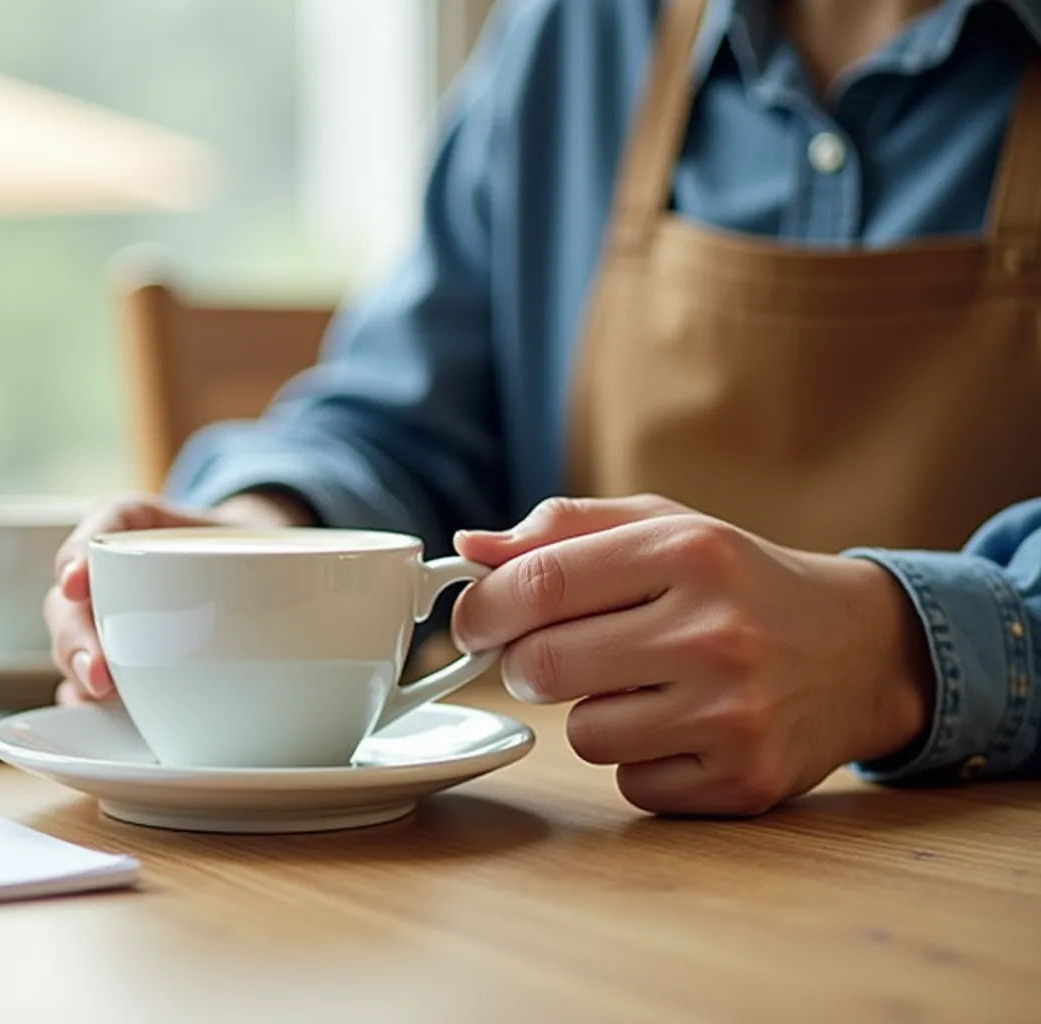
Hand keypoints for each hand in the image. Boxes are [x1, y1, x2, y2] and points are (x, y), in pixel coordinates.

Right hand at [45, 490, 316, 703]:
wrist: (270, 581)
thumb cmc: (267, 559)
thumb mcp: (288, 544)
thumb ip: (313, 557)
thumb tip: (387, 598)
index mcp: (152, 527)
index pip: (109, 520)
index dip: (84, 546)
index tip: (78, 579)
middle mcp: (119, 573)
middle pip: (72, 595)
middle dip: (76, 632)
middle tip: (99, 671)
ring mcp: (110, 621)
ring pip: (70, 638)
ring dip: (74, 669)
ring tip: (96, 697)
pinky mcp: (116, 667)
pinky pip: (84, 682)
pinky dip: (84, 701)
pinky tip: (98, 720)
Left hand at [450, 495, 934, 816]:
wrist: (860, 651)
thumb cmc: (736, 583)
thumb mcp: (664, 528)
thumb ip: (564, 529)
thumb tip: (471, 549)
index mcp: (689, 551)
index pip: (540, 584)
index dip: (483, 609)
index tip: (474, 623)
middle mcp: (716, 631)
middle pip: (544, 666)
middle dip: (524, 665)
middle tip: (549, 656)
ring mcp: (736, 712)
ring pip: (582, 734)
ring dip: (588, 715)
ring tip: (636, 688)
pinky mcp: (746, 778)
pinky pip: (631, 783)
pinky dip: (637, 761)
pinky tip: (679, 727)